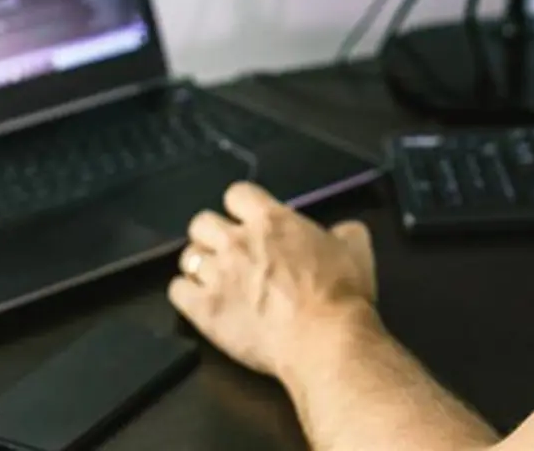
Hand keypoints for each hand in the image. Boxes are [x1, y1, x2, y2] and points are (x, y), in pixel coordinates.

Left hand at [168, 181, 377, 379]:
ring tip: (213, 278)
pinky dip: (186, 293)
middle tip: (226, 250)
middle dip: (211, 233)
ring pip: (187, 256)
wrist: (325, 340)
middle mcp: (238, 241)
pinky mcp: (205, 310)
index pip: (237, 194)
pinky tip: (199, 300)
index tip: (246, 219)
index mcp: (272, 221)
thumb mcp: (356, 250)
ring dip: (199, 264)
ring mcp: (218, 275)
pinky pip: (177, 291)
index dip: (240, 206)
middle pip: (202, 221)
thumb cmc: (340, 297)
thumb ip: (344, 232)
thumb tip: (342, 231)